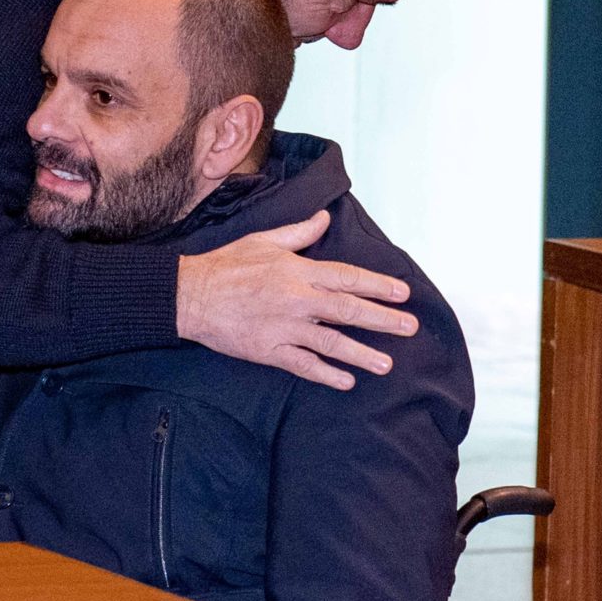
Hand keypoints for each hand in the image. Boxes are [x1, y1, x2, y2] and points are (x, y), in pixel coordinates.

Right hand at [175, 210, 417, 389]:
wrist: (192, 295)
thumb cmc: (227, 265)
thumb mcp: (264, 240)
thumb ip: (299, 233)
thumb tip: (324, 219)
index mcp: (298, 271)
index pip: (347, 278)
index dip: (378, 285)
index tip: (402, 294)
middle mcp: (297, 300)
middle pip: (348, 311)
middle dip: (382, 320)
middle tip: (409, 328)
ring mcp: (284, 328)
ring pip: (332, 343)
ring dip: (362, 354)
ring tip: (386, 364)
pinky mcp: (270, 350)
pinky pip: (304, 365)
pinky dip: (327, 374)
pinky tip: (346, 381)